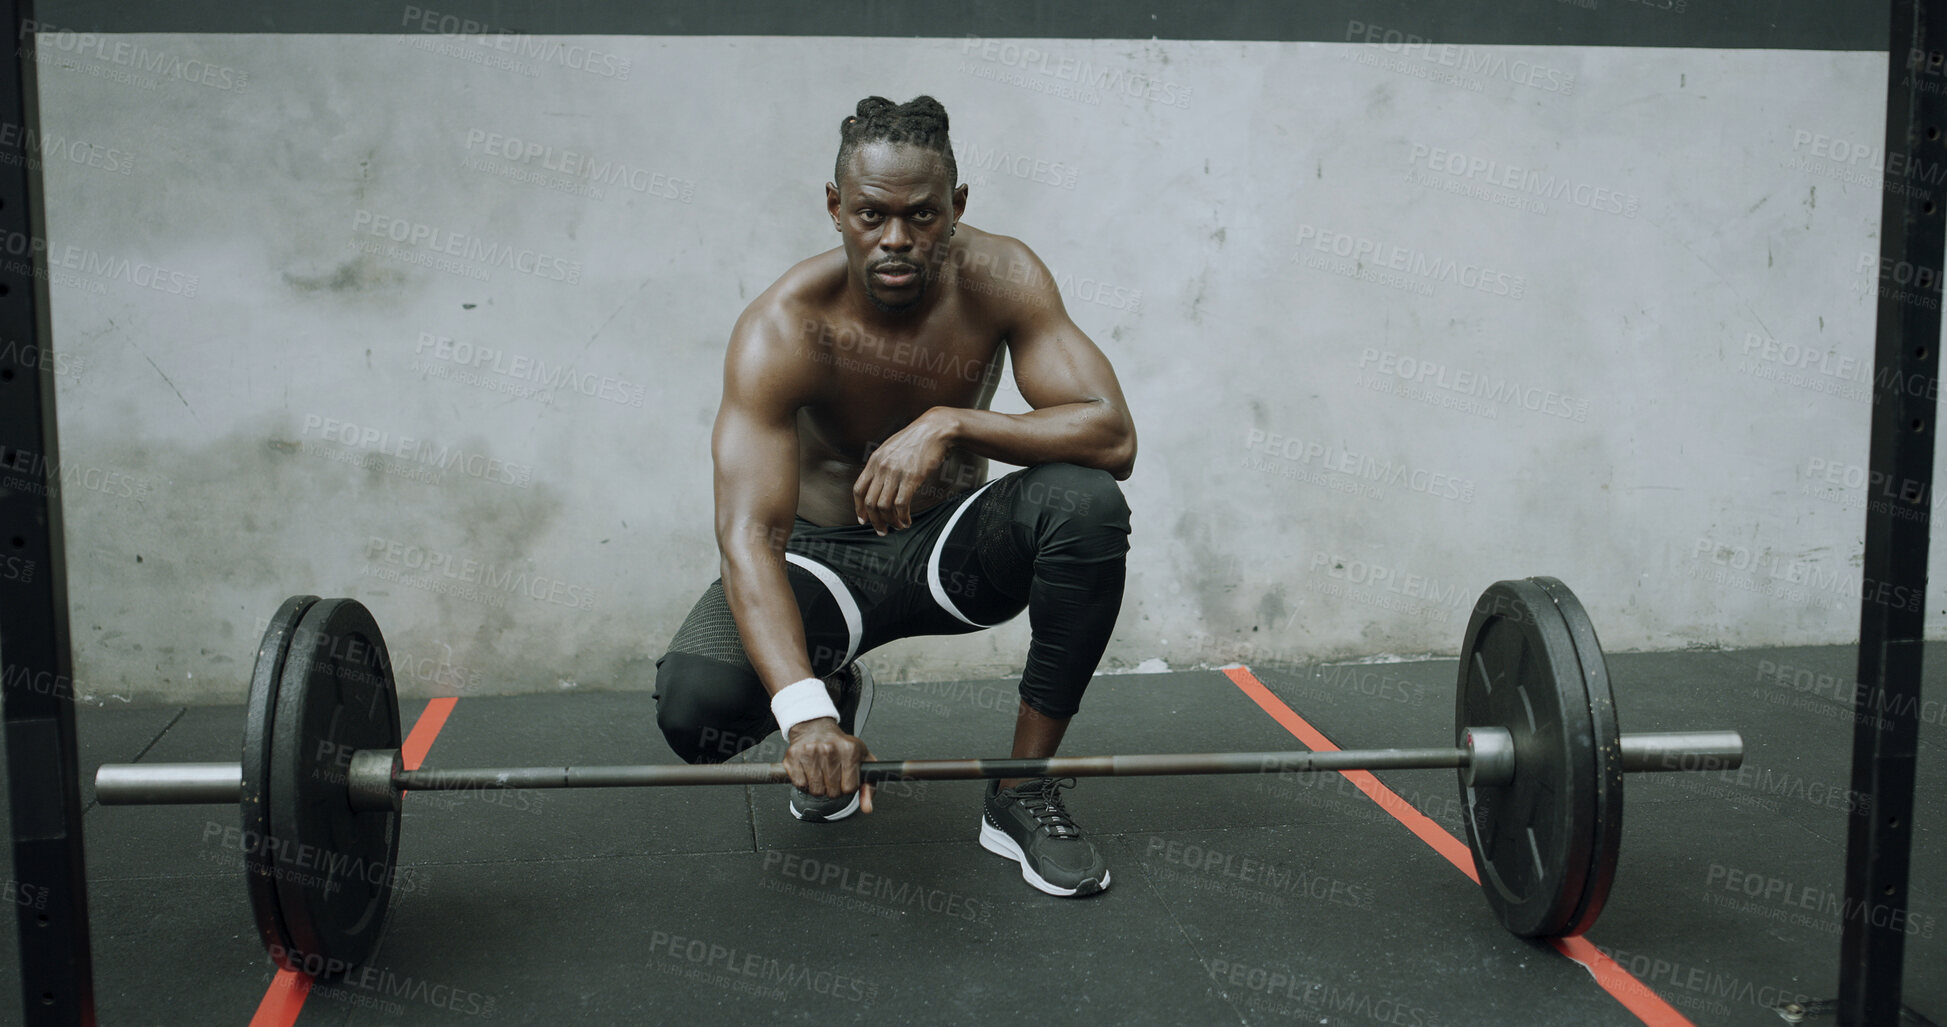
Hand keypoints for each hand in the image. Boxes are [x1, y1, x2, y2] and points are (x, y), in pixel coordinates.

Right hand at [783, 718, 875, 812]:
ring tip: (820, 772)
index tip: (844, 778)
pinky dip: (804, 783)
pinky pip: (800, 785)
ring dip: (818, 787)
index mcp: (849, 750)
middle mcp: (829, 749)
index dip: (847, 787)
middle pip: (832, 792)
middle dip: (833, 788)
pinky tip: (809, 771)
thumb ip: (868, 786)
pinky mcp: (793, 756)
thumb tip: (867, 808)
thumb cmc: (840, 745)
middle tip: (831, 775)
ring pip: (816, 791)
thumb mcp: (862, 760)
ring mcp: (810, 752)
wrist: (815, 727)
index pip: (850, 788)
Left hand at [853, 408, 956, 534]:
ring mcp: (895, 473)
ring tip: (898, 526)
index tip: (863, 520)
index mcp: (874, 460)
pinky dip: (903, 517)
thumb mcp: (891, 448)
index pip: (858, 489)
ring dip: (890, 521)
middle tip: (882, 530)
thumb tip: (878, 483)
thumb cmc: (916, 439)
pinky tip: (907, 521)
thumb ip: (882, 464)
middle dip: (874, 521)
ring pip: (884, 506)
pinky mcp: (911, 478)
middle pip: (870, 502)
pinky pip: (901, 505)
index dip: (859, 508)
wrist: (935, 429)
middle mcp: (881, 467)